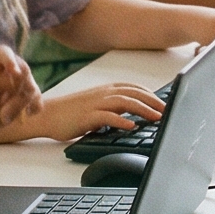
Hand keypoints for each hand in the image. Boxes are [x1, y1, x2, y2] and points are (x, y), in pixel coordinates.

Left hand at [0, 45, 41, 136]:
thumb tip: (18, 76)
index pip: (4, 53)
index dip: (10, 60)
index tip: (14, 73)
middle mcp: (10, 65)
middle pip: (24, 71)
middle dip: (15, 92)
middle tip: (4, 112)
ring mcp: (22, 80)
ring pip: (32, 88)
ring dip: (19, 105)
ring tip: (4, 118)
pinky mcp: (29, 94)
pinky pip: (38, 100)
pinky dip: (32, 109)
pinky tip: (24, 115)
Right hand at [32, 82, 165, 142]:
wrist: (46, 114)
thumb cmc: (70, 112)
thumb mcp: (95, 105)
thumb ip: (113, 107)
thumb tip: (133, 115)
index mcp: (106, 90)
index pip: (134, 88)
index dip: (151, 95)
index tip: (165, 103)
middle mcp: (103, 94)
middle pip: (134, 93)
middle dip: (153, 101)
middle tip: (168, 110)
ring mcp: (95, 104)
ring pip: (124, 102)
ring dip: (143, 109)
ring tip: (156, 117)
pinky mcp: (87, 117)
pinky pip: (107, 116)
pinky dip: (121, 120)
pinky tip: (131, 125)